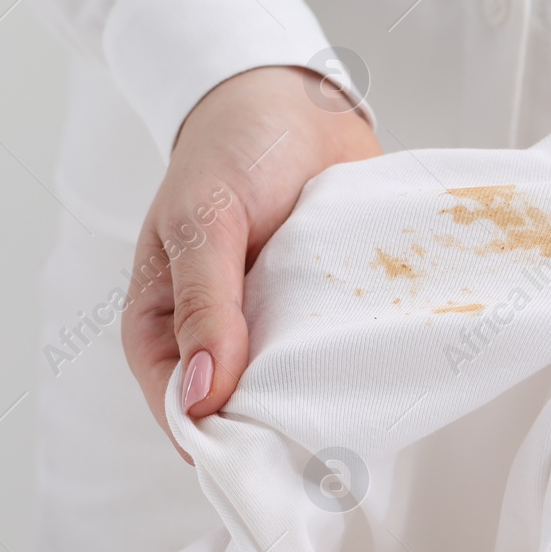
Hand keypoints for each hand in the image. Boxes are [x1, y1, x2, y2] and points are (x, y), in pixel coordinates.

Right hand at [122, 66, 381, 460]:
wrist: (293, 98)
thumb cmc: (229, 152)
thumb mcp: (203, 221)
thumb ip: (203, 305)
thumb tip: (202, 398)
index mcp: (164, 332)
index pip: (184, 416)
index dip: (222, 442)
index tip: (272, 452)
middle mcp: (217, 343)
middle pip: (244, 419)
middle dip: (283, 429)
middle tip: (330, 432)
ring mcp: (273, 333)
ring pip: (298, 394)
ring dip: (329, 395)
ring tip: (364, 397)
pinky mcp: (322, 316)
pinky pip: (341, 357)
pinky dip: (362, 360)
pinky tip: (386, 361)